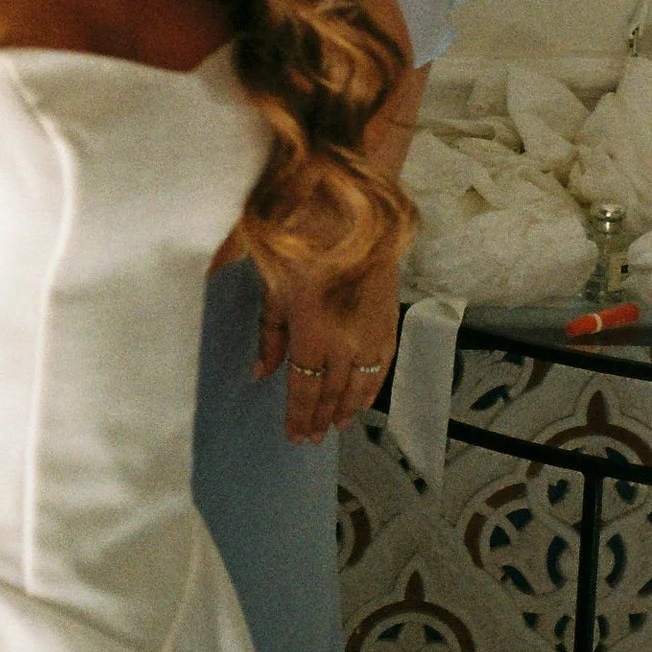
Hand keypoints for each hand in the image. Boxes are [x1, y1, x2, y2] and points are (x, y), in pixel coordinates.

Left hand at [256, 258, 402, 445]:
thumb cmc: (299, 243)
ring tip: (337, 426)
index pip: (304, 389)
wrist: (350, 212)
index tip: (295, 436)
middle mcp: (344, 342)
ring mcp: (371, 333)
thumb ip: (269, 334)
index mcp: (311, 334)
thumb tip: (261, 372)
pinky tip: (366, 399)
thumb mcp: (272, 287)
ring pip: (360, 384)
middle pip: (332, 393)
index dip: (299, 416)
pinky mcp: (389, 320)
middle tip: (312, 439)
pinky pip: (383, 364)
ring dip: (348, 408)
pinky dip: (374, 386)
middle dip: (321, 418)